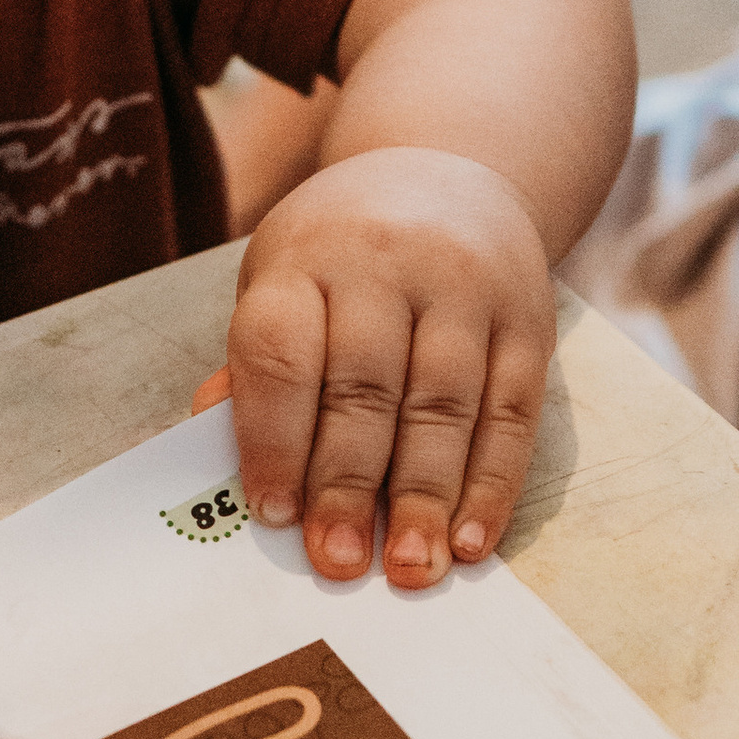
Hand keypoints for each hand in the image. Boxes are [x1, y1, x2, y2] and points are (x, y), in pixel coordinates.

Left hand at [227, 145, 553, 588]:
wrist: (450, 170)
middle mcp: (385, 265)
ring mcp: (465, 289)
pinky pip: (512, 411)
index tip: (272, 513)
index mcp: (305, 260)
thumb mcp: (281, 284)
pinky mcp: (528, 319)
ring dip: (425, 496)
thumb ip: (255, 369)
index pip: (283, 353)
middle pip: (365, 388)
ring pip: (444, 404)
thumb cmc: (341, 256)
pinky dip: (492, 483)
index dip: (274, 438)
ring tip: (410, 568)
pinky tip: (470, 538)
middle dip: (349, 484)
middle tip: (337, 562)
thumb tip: (210, 443)